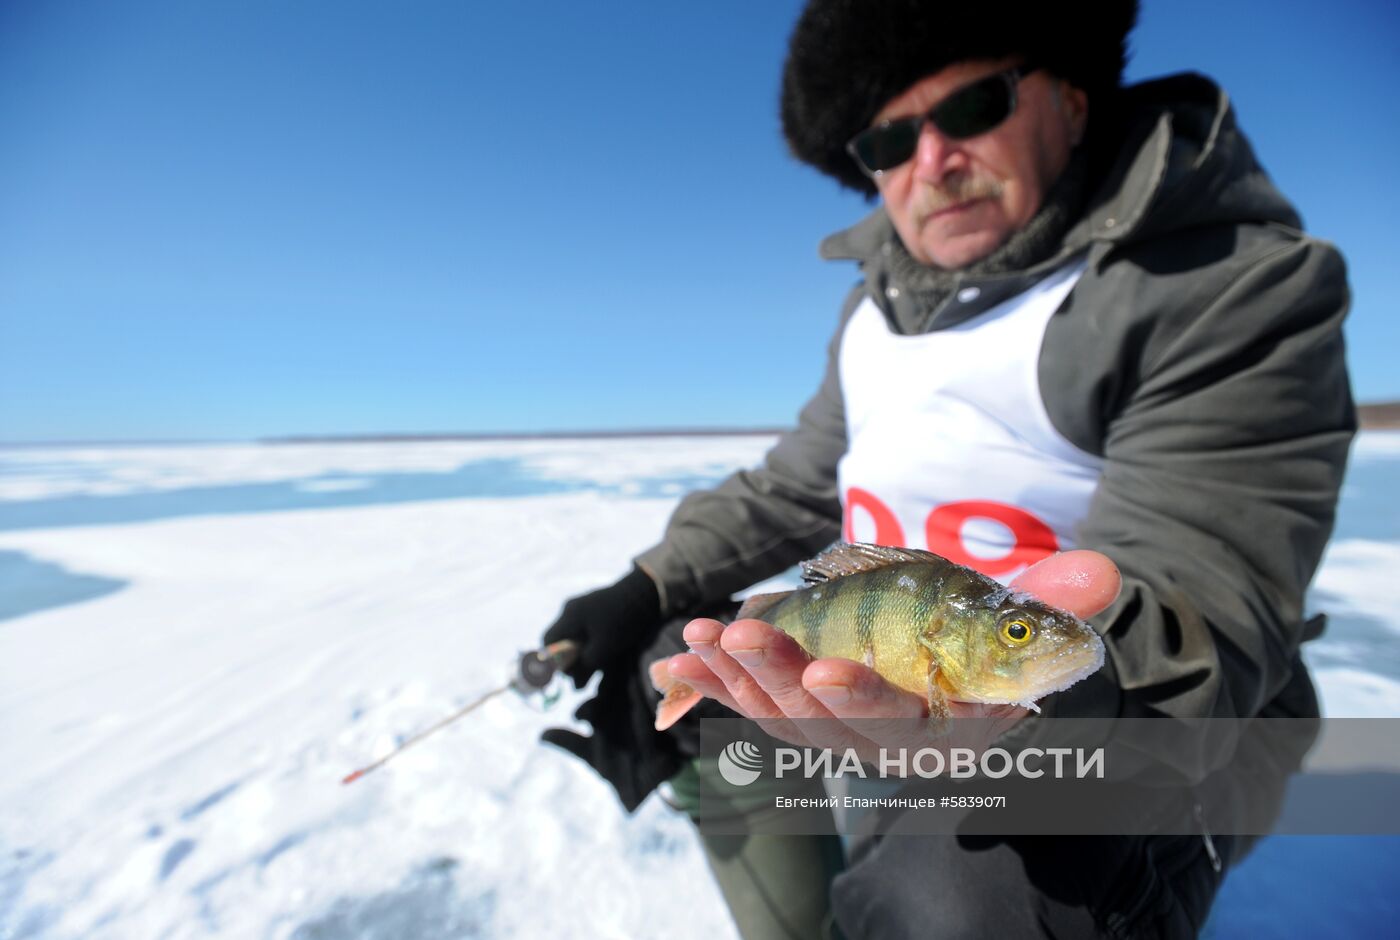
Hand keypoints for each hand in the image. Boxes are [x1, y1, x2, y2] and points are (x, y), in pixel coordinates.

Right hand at [541, 566, 662, 686]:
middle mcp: (571, 611)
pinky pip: (586, 632)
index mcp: (569, 617)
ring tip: (594, 672)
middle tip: (583, 680)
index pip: (548, 642)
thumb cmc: (622, 621)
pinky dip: (590, 646)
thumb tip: (575, 685)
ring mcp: (583, 609)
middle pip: (562, 642)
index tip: (568, 675)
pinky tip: (602, 657)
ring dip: (582, 656)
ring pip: (575, 639)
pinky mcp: (596, 611)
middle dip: (571, 662)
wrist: (645, 594)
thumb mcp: (603, 648)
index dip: (554, 661)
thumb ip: (586, 666)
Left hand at [663, 550, 1120, 766]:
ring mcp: (841, 736)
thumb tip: (1100, 571)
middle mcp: (887, 745)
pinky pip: (756, 710)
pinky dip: (721, 684)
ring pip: (781, 718)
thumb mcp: (1028, 629)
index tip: (824, 670)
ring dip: (736, 678)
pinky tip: (686, 655)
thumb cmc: (997, 652)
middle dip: (778, 679)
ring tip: (699, 637)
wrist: (966, 679)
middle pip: (827, 724)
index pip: (902, 722)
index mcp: (944, 730)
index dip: (862, 700)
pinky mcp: (805, 720)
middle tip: (739, 633)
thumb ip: (1057, 603)